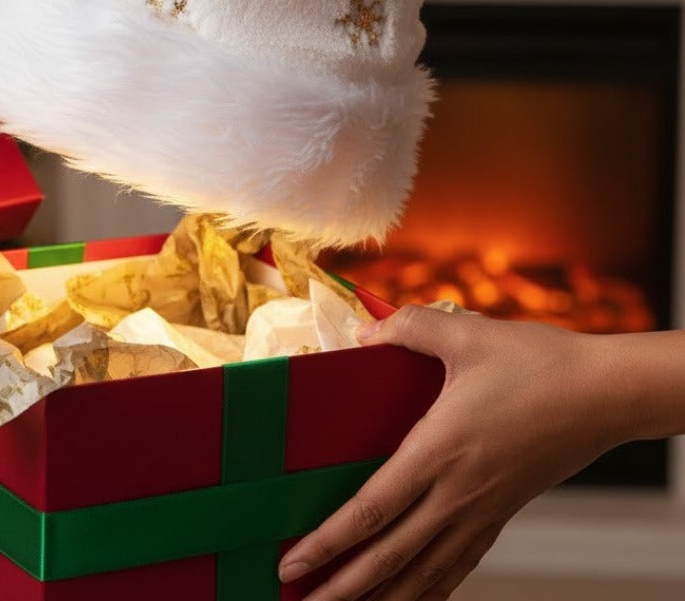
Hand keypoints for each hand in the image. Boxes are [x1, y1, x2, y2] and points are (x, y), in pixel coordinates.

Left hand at [277, 306, 633, 600]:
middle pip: (391, 556)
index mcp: (441, 450)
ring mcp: (484, 508)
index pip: (373, 509)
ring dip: (383, 596)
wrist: (606, 394)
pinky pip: (460, 562)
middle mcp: (459, 492)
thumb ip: (408, 327)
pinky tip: (416, 598)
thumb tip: (364, 333)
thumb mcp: (464, 334)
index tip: (294, 561)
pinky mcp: (503, 511)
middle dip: (343, 585)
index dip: (330, 541)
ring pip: (425, 571)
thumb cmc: (539, 363)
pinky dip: (432, 588)